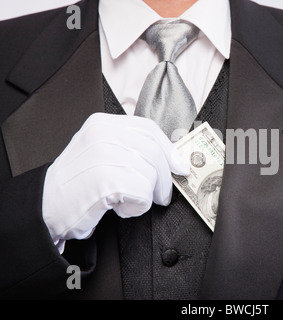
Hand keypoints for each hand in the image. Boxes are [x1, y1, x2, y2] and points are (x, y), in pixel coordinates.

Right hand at [42, 113, 189, 250]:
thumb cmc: (76, 184)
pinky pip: (142, 194)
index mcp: (103, 124)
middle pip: (155, 152)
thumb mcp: (101, 154)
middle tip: (160, 195)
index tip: (179, 166)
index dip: (169, 150)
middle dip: (163, 179)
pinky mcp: (106, 179)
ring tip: (124, 200)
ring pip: (151, 174)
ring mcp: (103, 154)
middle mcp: (103, 134)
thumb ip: (130, 148)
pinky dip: (136, 207)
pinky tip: (118, 207)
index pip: (149, 129)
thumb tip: (171, 157)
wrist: (44, 207)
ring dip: (145, 196)